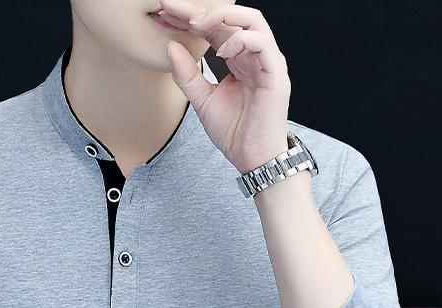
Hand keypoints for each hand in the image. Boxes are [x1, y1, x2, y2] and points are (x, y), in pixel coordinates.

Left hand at [159, 0, 291, 173]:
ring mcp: (267, 62)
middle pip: (232, 18)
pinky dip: (241, 40)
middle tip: (175, 10)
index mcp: (238, 60)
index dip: (191, 19)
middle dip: (202, 11)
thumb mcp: (202, 101)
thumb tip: (170, 46)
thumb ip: (187, 75)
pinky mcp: (275, 73)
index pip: (215, 29)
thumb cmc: (234, 132)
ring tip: (198, 23)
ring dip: (223, 17)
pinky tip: (221, 51)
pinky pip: (262, 43)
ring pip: (252, 20)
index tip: (166, 14)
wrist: (252, 158)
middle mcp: (254, 56)